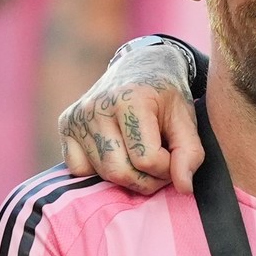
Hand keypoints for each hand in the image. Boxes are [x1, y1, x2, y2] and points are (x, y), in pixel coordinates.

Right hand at [58, 42, 202, 193]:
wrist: (142, 66)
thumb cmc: (166, 95)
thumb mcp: (186, 119)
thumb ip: (189, 153)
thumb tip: (184, 189)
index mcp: (130, 99)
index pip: (146, 159)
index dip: (167, 168)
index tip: (175, 157)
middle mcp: (97, 106)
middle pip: (120, 171)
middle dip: (147, 180)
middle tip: (161, 166)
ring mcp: (77, 116)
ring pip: (101, 174)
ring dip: (128, 177)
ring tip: (143, 158)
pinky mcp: (66, 125)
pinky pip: (80, 169)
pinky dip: (100, 171)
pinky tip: (118, 152)